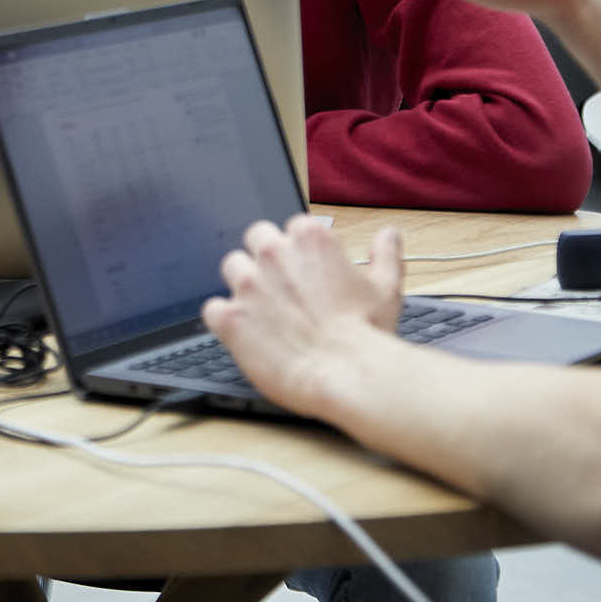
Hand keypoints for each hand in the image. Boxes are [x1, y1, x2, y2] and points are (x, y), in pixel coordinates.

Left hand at [202, 216, 402, 419]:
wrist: (347, 373)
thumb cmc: (367, 333)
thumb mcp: (386, 286)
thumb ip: (384, 254)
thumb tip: (387, 235)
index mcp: (308, 238)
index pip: (292, 228)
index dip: (299, 250)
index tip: (307, 269)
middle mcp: (273, 253)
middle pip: (256, 238)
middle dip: (266, 256)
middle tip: (282, 285)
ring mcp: (248, 284)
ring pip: (232, 267)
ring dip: (244, 283)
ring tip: (262, 308)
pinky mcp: (230, 317)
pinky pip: (213, 309)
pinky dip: (225, 319)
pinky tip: (245, 332)